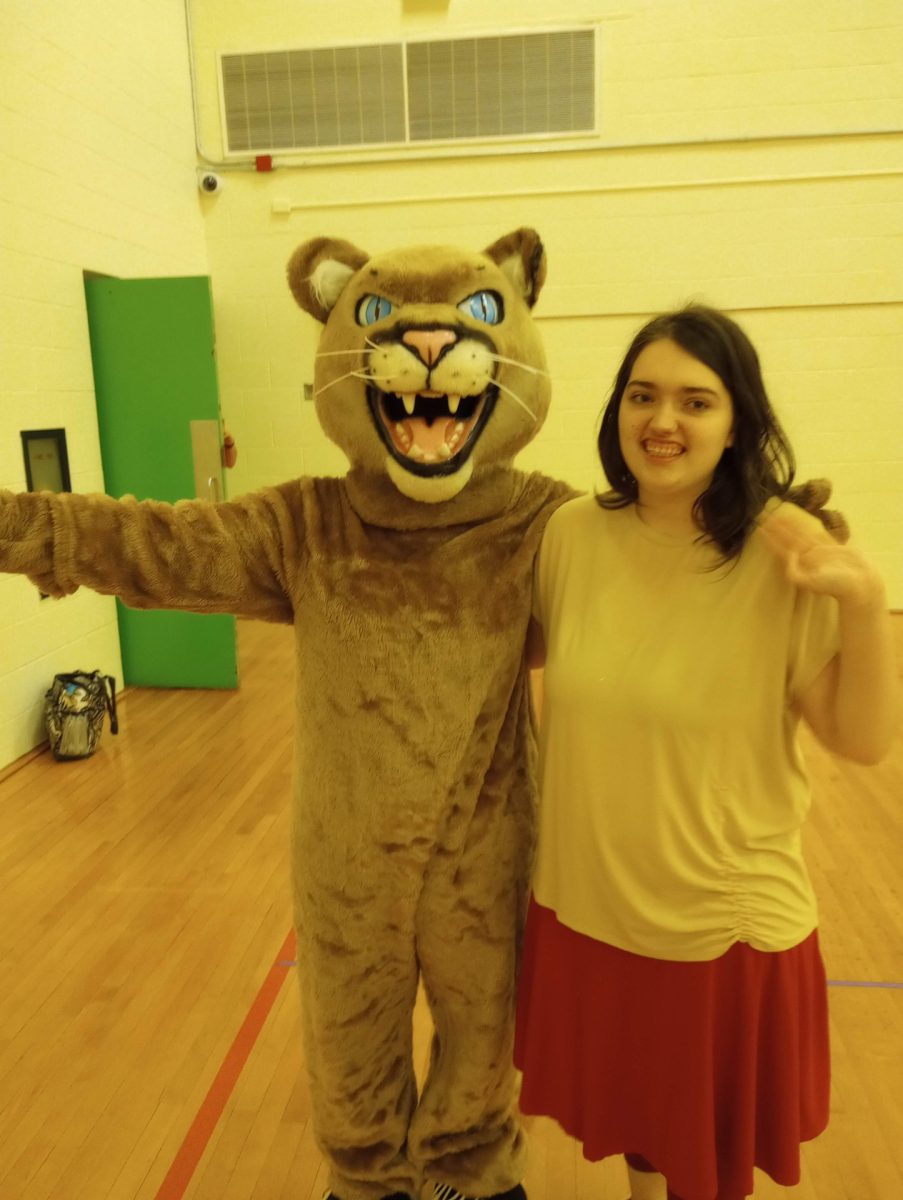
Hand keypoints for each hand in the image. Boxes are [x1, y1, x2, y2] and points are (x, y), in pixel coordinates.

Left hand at [758, 502, 885, 608]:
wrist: (860, 585)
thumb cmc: (836, 586)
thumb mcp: (810, 581)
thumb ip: (794, 570)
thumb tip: (789, 554)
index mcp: (800, 564)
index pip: (780, 547)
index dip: (769, 537)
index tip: (758, 526)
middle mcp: (807, 556)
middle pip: (787, 537)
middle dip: (776, 526)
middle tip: (763, 513)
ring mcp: (819, 551)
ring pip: (801, 532)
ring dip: (789, 523)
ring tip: (779, 512)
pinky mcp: (832, 547)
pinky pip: (817, 532)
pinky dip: (809, 525)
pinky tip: (802, 519)